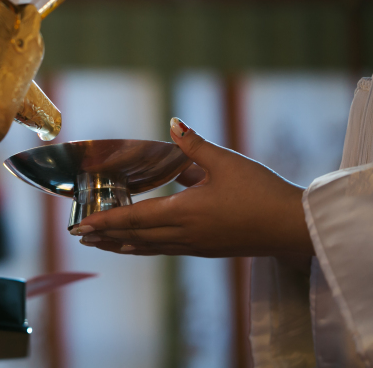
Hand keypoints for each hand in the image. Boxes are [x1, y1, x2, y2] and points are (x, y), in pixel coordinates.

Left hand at [71, 118, 314, 257]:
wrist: (293, 227)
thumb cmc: (262, 193)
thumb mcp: (227, 162)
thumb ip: (195, 144)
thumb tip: (174, 122)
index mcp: (184, 213)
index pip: (134, 218)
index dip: (105, 221)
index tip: (80, 226)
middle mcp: (184, 235)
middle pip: (135, 237)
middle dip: (105, 236)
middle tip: (80, 236)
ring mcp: (195, 246)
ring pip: (148, 247)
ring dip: (121, 245)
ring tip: (101, 244)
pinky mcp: (206, 250)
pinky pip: (164, 250)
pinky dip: (144, 247)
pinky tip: (140, 245)